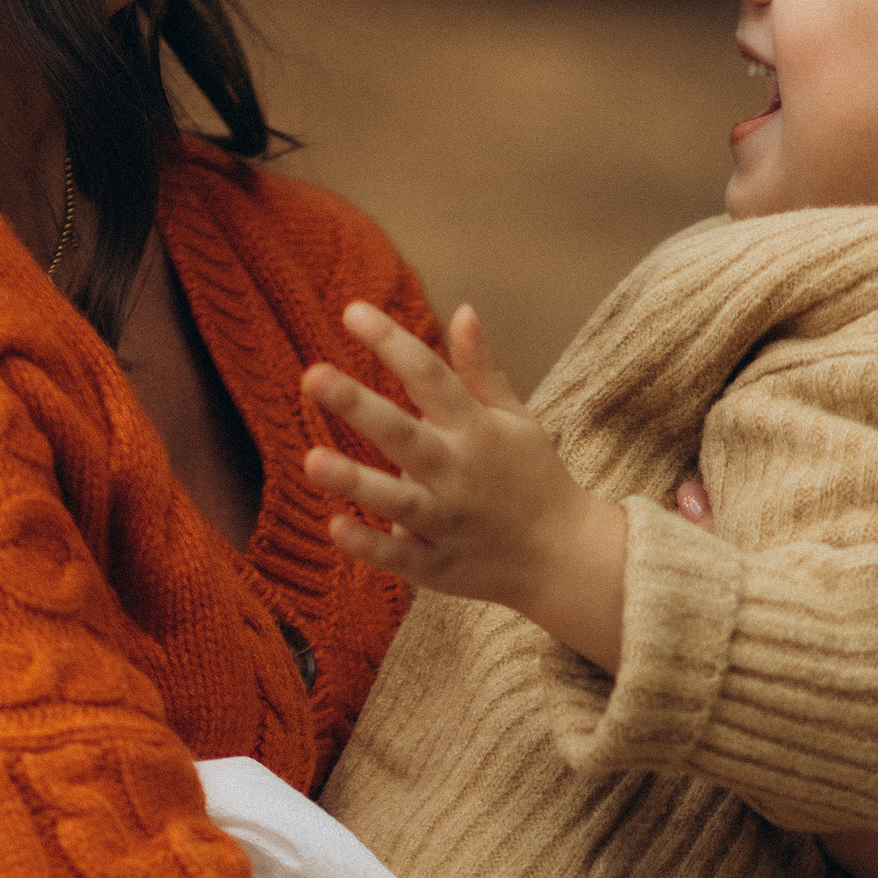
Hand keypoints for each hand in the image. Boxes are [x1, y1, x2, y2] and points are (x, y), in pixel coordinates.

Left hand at [303, 304, 628, 665]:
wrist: (566, 558)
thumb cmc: (535, 480)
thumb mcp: (517, 421)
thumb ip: (482, 371)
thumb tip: (463, 311)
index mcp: (476, 430)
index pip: (430, 376)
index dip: (391, 342)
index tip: (351, 311)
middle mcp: (459, 473)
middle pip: (403, 435)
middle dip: (358, 406)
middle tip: (313, 375)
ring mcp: (447, 523)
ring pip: (396, 500)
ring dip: (355, 481)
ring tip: (311, 460)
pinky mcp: (438, 567)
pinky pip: (400, 558)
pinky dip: (371, 545)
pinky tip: (336, 526)